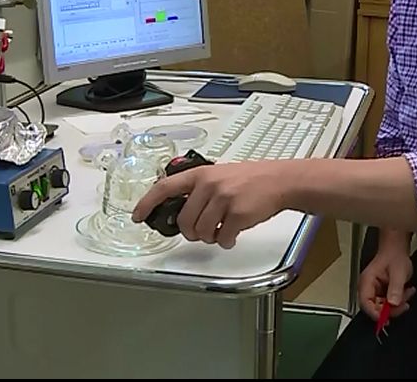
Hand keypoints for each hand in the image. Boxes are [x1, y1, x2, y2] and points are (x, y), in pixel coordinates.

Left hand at [131, 160, 295, 248]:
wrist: (279, 181)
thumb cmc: (250, 180)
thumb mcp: (219, 175)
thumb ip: (198, 189)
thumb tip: (180, 210)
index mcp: (201, 174)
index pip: (165, 188)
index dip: (147, 203)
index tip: (137, 216)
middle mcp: (209, 185)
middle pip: (184, 220)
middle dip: (190, 232)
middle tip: (202, 231)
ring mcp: (223, 199)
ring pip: (202, 232)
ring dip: (210, 237)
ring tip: (221, 229)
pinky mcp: (238, 214)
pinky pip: (223, 238)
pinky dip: (226, 241)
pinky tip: (233, 234)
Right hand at [359, 245, 414, 322]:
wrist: (397, 250)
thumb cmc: (394, 256)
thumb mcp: (398, 272)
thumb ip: (395, 288)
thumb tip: (393, 303)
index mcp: (367, 282)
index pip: (365, 303)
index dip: (375, 313)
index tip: (387, 319)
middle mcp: (368, 288)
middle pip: (374, 308)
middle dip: (391, 309)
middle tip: (404, 305)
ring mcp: (375, 291)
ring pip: (383, 308)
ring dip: (397, 305)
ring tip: (407, 293)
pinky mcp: (382, 293)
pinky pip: (389, 304)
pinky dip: (399, 301)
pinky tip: (406, 292)